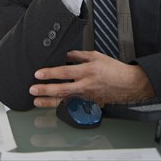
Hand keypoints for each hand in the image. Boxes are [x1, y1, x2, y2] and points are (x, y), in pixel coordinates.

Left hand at [29, 50, 154, 107]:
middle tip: (33, 89)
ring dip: (49, 101)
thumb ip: (78, 55)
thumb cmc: (113, 69)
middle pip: (62, 89)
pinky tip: (51, 106)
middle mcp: (86, 85)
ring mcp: (87, 96)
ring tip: (37, 101)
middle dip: (46, 90)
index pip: (65, 72)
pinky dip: (61, 106)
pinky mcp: (89, 103)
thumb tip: (64, 54)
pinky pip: (73, 105)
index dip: (50, 73)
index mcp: (87, 71)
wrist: (128, 84)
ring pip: (65, 100)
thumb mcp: (95, 56)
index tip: (38, 74)